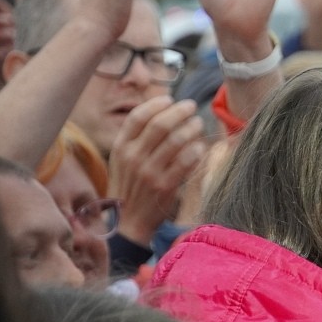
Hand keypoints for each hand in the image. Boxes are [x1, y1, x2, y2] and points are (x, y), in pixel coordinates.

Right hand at [107, 95, 204, 245]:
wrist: (128, 222)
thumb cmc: (130, 186)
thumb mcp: (123, 160)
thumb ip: (137, 138)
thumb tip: (162, 112)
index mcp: (120, 147)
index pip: (138, 117)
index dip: (156, 104)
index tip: (170, 99)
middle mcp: (133, 157)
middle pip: (160, 124)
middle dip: (179, 111)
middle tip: (191, 107)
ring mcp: (149, 172)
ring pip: (176, 140)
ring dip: (191, 128)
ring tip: (198, 124)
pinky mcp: (165, 186)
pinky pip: (186, 161)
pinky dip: (196, 150)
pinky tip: (200, 146)